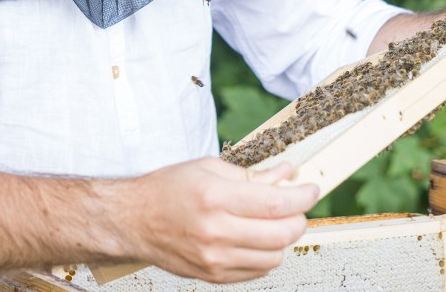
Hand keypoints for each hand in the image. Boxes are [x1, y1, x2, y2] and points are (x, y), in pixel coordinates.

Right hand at [118, 157, 317, 283]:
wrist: (133, 220)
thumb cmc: (168, 189)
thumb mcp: (208, 168)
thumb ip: (251, 175)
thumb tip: (286, 175)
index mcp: (215, 198)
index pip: (275, 202)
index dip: (302, 196)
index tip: (311, 188)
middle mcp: (216, 232)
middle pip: (281, 233)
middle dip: (298, 217)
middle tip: (295, 205)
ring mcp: (215, 259)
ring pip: (274, 256)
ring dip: (282, 238)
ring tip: (272, 221)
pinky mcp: (213, 276)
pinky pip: (257, 271)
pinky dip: (265, 254)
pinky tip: (255, 237)